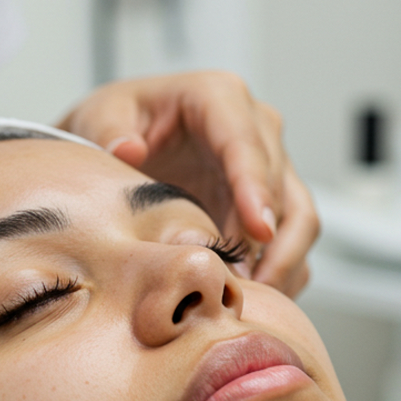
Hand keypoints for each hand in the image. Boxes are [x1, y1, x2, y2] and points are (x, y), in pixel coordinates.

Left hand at [58, 71, 318, 296]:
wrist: (123, 139)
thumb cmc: (118, 122)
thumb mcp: (101, 116)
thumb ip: (109, 131)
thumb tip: (129, 149)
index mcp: (218, 99)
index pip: (246, 144)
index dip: (256, 189)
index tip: (257, 230)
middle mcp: (254, 129)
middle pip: (283, 188)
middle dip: (271, 242)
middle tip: (244, 288)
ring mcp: (267, 168)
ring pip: (299, 219)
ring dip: (282, 263)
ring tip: (251, 301)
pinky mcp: (268, 203)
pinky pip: (291, 241)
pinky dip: (281, 272)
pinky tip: (255, 299)